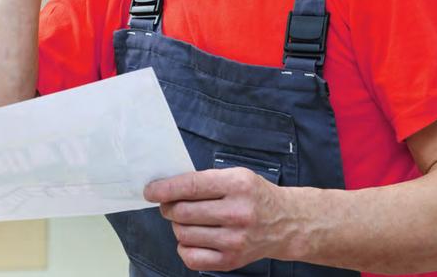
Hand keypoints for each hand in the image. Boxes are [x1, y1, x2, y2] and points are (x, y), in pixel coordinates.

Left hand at [144, 168, 289, 272]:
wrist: (286, 223)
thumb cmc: (255, 196)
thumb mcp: (236, 176)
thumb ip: (204, 180)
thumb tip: (166, 188)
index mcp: (237, 185)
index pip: (191, 186)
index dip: (165, 189)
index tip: (150, 191)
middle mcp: (237, 213)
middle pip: (182, 212)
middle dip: (168, 207)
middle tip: (171, 205)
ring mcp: (235, 240)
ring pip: (183, 234)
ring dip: (177, 226)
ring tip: (188, 220)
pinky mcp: (232, 260)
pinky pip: (191, 257)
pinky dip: (184, 247)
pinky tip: (194, 238)